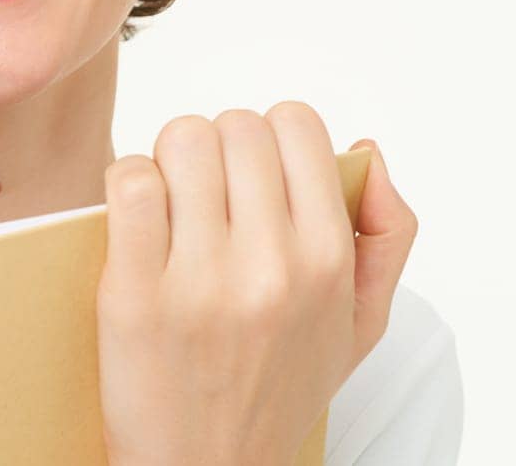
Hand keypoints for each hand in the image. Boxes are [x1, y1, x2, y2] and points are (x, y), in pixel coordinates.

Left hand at [95, 103, 416, 465]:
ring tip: (170, 203)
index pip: (297, 124)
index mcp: (329, 261)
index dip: (269, 136)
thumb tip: (368, 151)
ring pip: (182, 140)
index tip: (252, 173)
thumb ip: (386, 234)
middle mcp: (273, 265)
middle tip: (205, 192)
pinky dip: (129, 183)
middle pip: (235, 126)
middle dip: (215, 147)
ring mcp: (203, 280)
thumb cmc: (276, 391)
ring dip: (169, 161)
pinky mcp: (136, 295)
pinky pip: (132, 183)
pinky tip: (136, 217)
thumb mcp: (359, 325)